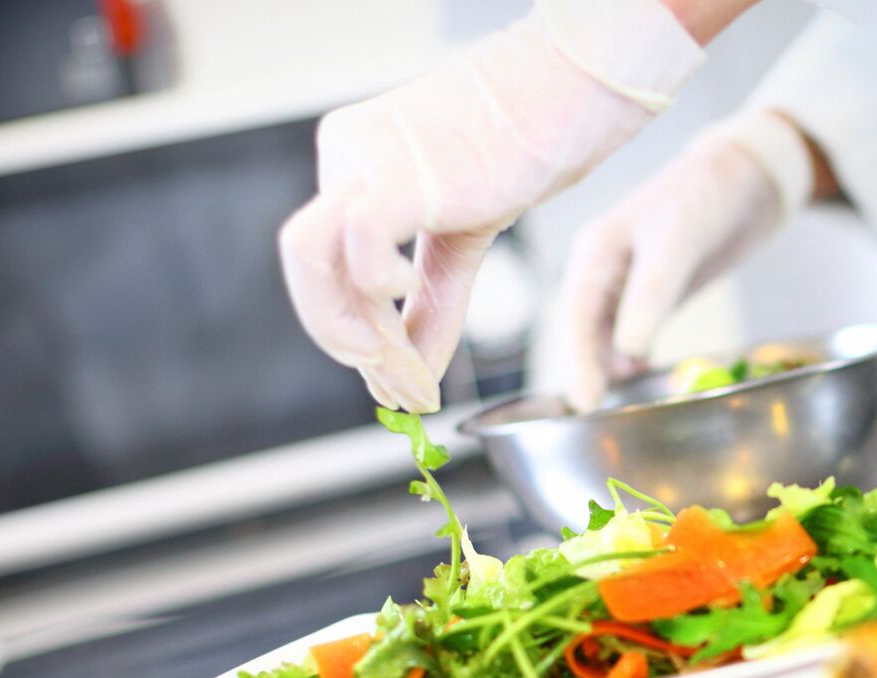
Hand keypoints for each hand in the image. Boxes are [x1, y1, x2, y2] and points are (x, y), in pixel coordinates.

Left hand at [278, 0, 704, 411]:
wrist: (569, 88)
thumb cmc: (529, 147)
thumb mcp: (468, 237)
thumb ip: (435, 306)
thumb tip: (416, 377)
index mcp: (353, 167)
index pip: (328, 271)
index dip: (358, 339)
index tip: (403, 388)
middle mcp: (345, 159)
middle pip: (306, 272)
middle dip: (347, 345)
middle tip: (401, 390)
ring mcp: (367, 162)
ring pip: (310, 261)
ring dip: (350, 331)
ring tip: (401, 365)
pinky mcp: (403, 174)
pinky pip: (356, 242)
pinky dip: (372, 290)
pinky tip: (404, 298)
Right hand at [559, 110, 817, 407]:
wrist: (747, 177)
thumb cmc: (706, 197)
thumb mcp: (676, 243)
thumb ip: (650, 295)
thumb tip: (626, 352)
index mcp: (596, 251)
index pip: (576, 315)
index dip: (578, 361)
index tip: (585, 401)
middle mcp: (603, 269)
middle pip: (584, 330)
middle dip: (586, 370)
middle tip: (593, 414)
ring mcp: (628, 284)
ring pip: (606, 336)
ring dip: (607, 368)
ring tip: (614, 405)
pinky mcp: (654, 295)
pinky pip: (633, 335)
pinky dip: (633, 358)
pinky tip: (639, 379)